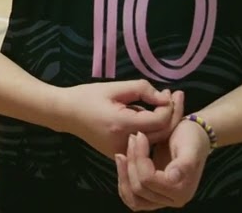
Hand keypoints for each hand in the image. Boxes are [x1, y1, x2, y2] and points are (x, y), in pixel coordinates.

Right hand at [56, 82, 183, 157]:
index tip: (169, 92)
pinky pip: (145, 144)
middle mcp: (125, 143)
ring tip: (164, 102)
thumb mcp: (115, 87)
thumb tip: (164, 97)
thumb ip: (142, 89)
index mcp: (122, 125)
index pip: (159, 120)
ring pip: (156, 141)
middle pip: (162, 133)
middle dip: (173, 114)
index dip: (169, 106)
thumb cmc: (88, 96)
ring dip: (164, 122)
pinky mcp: (120, 154)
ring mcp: (122, 152)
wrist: (66, 114)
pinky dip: (153, 130)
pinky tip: (152, 115)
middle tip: (175, 96)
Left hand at [115, 117, 211, 209]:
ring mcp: (162, 200)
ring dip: (123, 176)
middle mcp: (173, 200)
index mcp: (182, 190)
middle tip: (131, 139)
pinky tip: (123, 165)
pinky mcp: (153, 195)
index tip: (139, 135)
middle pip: (139, 188)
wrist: (192, 136)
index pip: (148, 179)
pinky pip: (132, 198)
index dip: (139, 157)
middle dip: (131, 162)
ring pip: (133, 198)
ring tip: (121, 155)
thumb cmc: (191, 138)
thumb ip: (184, 164)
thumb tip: (173, 178)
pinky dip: (124, 183)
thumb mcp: (190, 147)